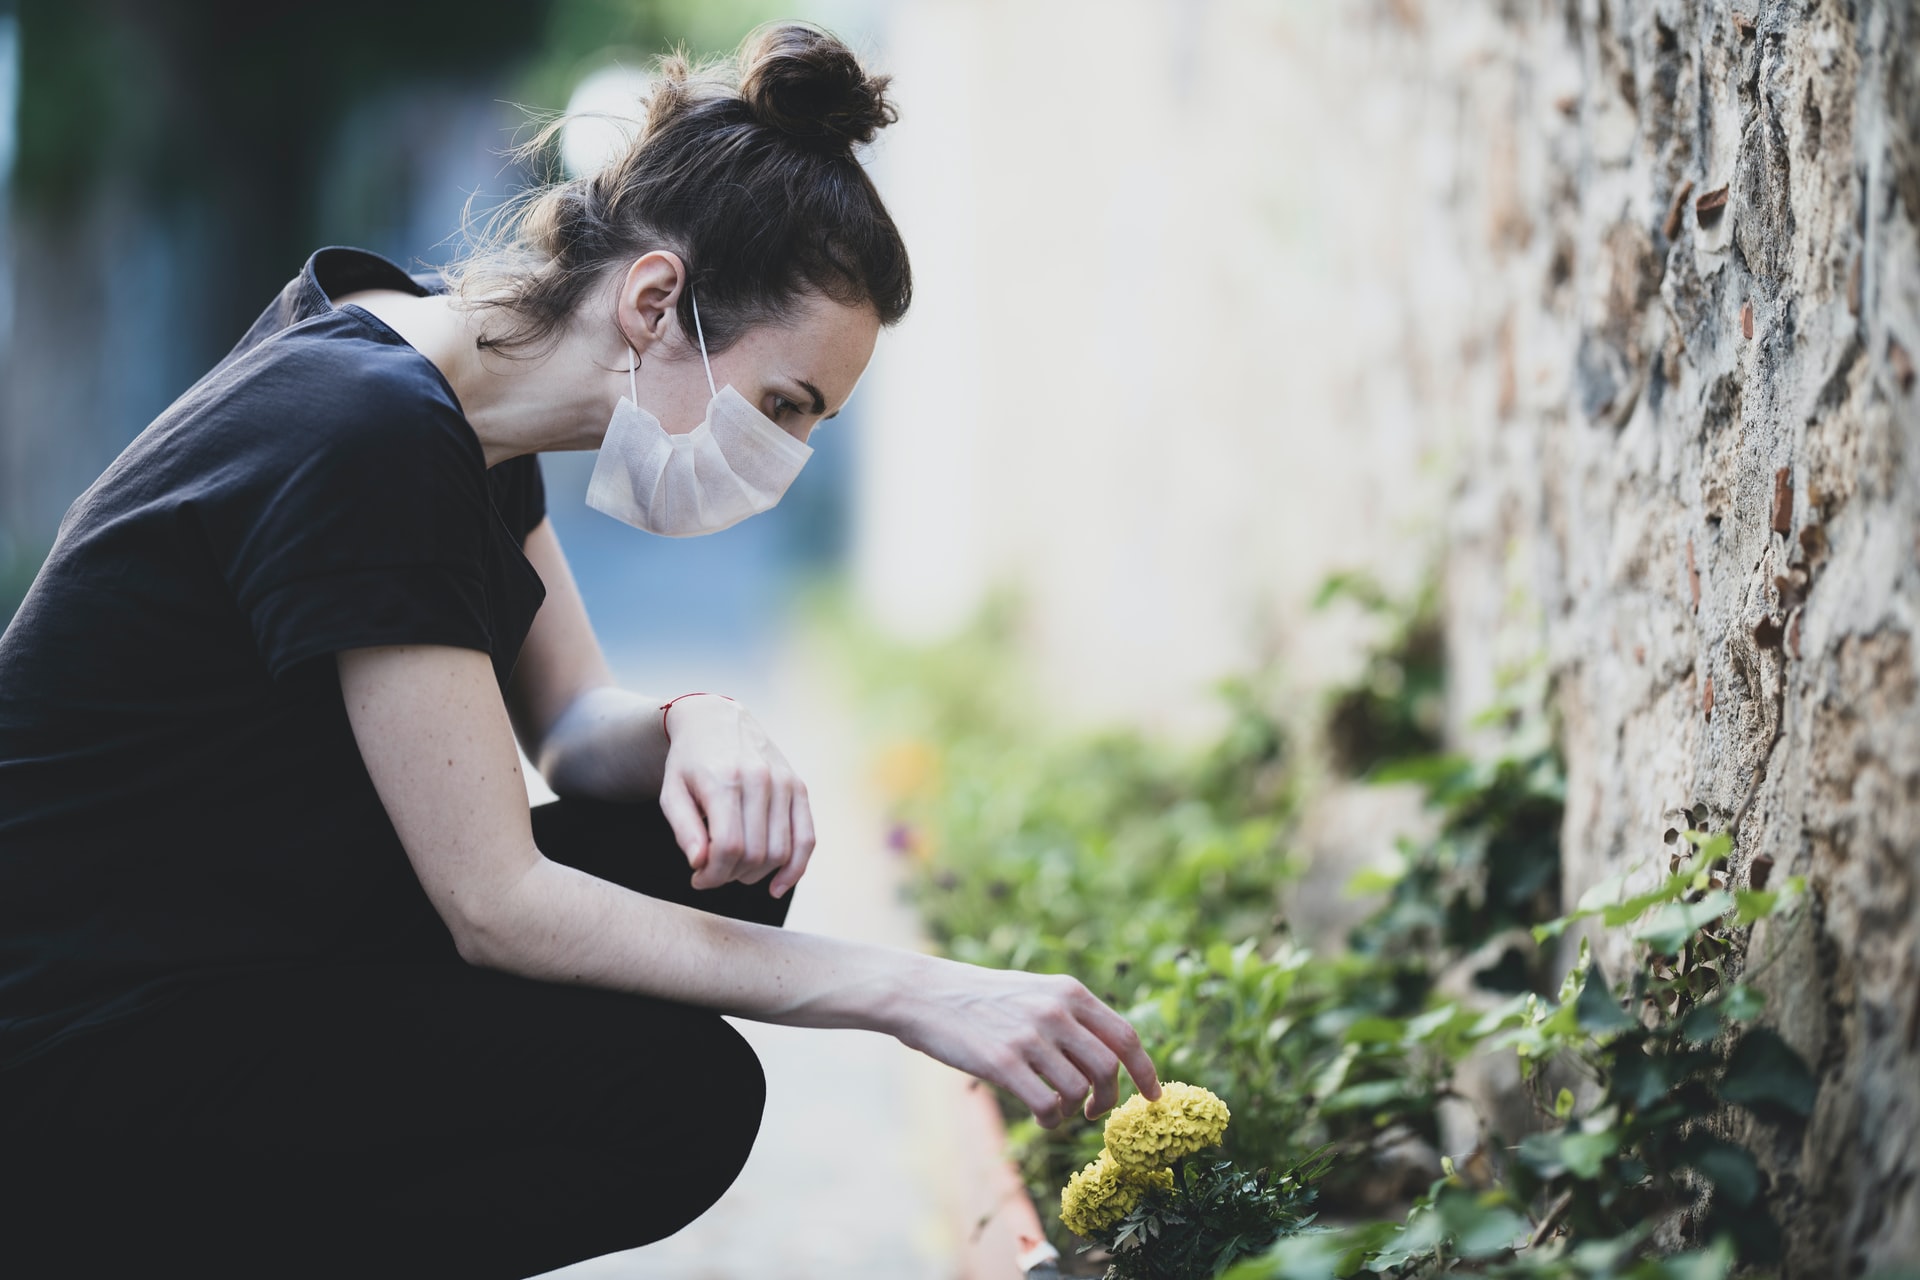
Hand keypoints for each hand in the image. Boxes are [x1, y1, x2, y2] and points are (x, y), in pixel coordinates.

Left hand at [657, 695, 815, 897]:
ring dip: (757, 875)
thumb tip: (700, 864)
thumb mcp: (671, 793)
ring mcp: (785, 782)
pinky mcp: (799, 787)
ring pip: (781, 851)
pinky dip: (795, 869)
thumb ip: (684, 829)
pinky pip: (807, 838)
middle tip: (713, 873)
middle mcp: (760, 779)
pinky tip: (777, 887)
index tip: (698, 879)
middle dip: (731, 875)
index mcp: (725, 780)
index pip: (729, 846)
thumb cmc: (688, 763)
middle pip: (756, 853)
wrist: (715, 720)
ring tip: (734, 870)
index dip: (713, 874)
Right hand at [890, 957, 1160, 1127]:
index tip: (1153, 1095)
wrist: (923, 993)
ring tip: (1055, 1109)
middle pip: (1108, 1068)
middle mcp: (1055, 1011)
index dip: (1145, 1070)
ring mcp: (1029, 1037)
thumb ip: (1070, 1017)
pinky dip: (1050, 1119)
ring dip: (1073, 1111)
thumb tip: (1109, 1059)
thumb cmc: (979, 998)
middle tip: (1093, 1111)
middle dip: (1108, 1099)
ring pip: (1078, 1091)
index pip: (1126, 1035)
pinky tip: (1040, 1114)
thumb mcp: (1033, 991)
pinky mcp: (1003, 1063)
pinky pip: (1047, 1105)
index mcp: (1068, 991)